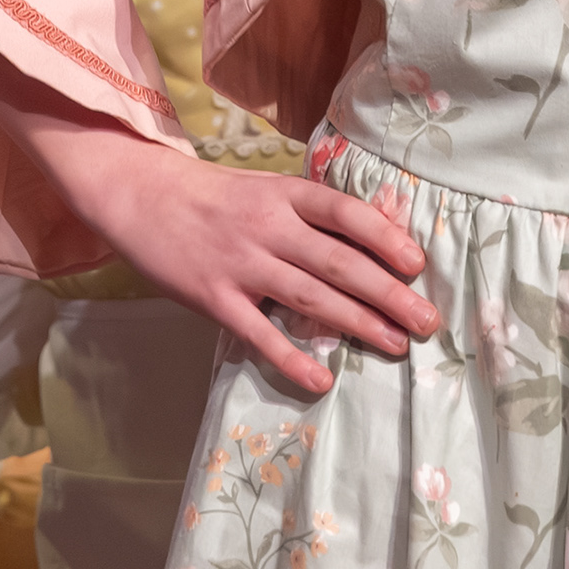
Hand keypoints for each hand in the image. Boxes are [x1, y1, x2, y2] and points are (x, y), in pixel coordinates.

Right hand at [43, 134, 437, 398]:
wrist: (141, 194)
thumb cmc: (214, 195)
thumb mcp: (266, 188)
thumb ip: (312, 212)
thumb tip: (376, 234)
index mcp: (284, 194)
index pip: (345, 212)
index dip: (384, 237)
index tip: (417, 264)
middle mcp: (268, 227)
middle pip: (338, 262)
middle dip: (388, 294)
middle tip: (427, 322)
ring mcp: (240, 263)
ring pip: (310, 298)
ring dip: (358, 324)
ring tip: (396, 346)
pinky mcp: (213, 297)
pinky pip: (259, 334)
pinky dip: (291, 359)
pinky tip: (321, 380)